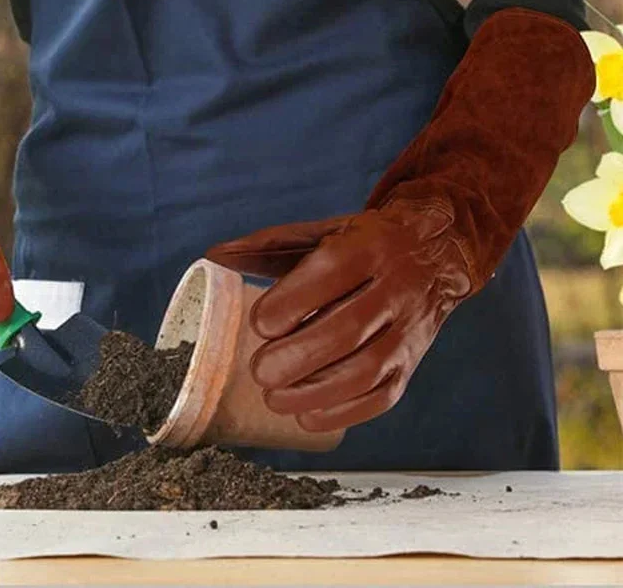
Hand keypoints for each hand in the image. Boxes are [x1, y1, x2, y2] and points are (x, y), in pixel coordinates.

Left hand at [207, 201, 472, 431]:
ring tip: (274, 398)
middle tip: (259, 371)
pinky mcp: (410, 365)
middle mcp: (394, 291)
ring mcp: (407, 333)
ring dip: (316, 392)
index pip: (331, 275)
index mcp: (367, 249)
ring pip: (366, 371)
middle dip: (297, 357)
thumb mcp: (320, 232)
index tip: (259, 324)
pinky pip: (382, 397)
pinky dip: (342, 413)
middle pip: (346, 331)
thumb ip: (266, 245)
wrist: (434, 254)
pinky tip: (306, 415)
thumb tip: (214, 257)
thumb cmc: (361, 244)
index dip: (290, 304)